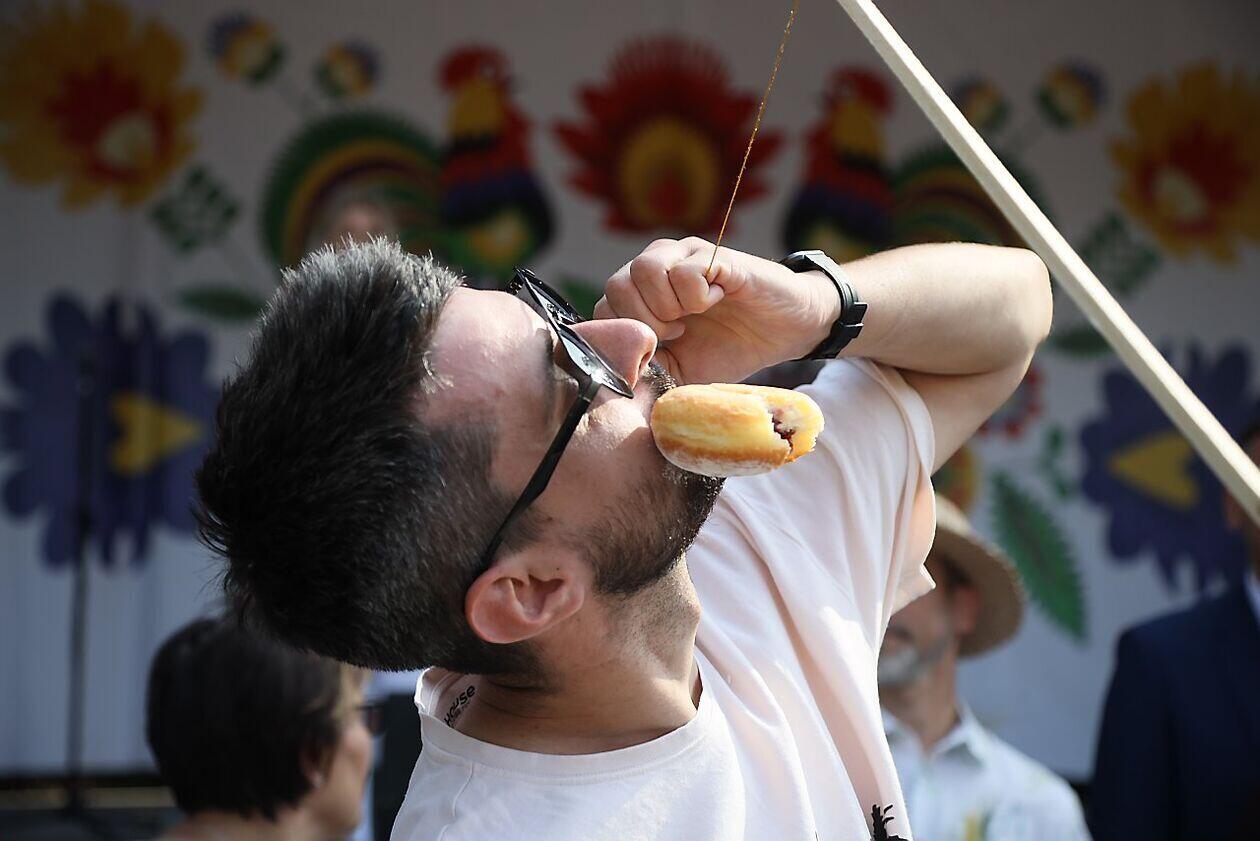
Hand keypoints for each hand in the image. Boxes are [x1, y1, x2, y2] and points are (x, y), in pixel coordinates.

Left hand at [594, 238, 839, 384]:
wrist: (784, 332)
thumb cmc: (731, 347)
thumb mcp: (681, 369)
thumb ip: (648, 368)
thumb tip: (616, 376)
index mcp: (643, 294)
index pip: (604, 308)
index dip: (627, 334)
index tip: (659, 348)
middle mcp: (658, 266)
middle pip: (616, 286)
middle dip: (645, 322)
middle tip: (677, 333)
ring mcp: (685, 255)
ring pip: (645, 271)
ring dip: (667, 306)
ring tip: (692, 317)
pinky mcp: (714, 254)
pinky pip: (685, 273)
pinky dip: (699, 298)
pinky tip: (717, 300)